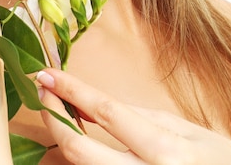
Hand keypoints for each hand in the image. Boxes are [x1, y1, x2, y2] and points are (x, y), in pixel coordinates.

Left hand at [37, 69, 230, 164]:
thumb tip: (94, 105)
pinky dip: (82, 160)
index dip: (71, 90)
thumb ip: (140, 118)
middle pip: (79, 151)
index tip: (46, 74)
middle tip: (42, 92)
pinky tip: (81, 140)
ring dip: (63, 139)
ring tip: (59, 112)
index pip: (106, 112)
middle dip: (52, 118)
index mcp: (164, 150)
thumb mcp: (188, 132)